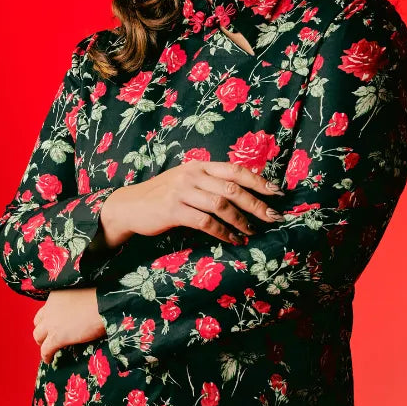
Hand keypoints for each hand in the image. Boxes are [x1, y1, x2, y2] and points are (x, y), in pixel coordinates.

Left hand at [32, 287, 105, 363]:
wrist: (105, 304)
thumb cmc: (101, 297)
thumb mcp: (82, 294)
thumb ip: (75, 302)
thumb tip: (81, 311)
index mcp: (56, 296)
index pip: (45, 309)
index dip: (48, 318)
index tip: (54, 323)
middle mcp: (50, 308)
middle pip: (38, 322)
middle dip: (42, 330)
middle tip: (50, 336)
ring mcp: (52, 324)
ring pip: (38, 336)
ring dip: (43, 342)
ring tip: (49, 349)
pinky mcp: (57, 337)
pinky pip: (46, 350)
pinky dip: (46, 356)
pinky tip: (50, 360)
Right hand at [100, 160, 285, 247]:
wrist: (130, 206)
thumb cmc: (163, 196)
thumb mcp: (187, 182)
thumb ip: (210, 183)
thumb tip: (242, 195)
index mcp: (199, 166)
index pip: (235, 170)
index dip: (258, 180)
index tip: (277, 192)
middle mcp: (192, 175)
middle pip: (232, 188)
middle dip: (256, 204)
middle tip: (272, 217)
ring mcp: (182, 191)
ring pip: (221, 205)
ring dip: (240, 221)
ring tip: (251, 232)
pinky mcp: (174, 210)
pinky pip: (205, 222)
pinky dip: (222, 232)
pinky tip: (232, 239)